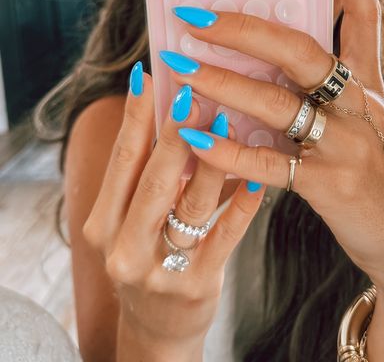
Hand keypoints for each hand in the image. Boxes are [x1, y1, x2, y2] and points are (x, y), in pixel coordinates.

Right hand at [82, 72, 264, 359]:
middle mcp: (125, 246)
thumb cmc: (145, 257)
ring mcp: (161, 269)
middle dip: (174, 132)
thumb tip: (168, 110)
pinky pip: (225, 236)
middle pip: (154, 179)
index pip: (120, 160)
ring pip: (191, 204)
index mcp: (104, 222)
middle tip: (194, 90)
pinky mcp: (197, 286)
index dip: (134, 116)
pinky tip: (258, 177)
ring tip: (229, 119)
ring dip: (212, 160)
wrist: (156, 330)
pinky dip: (241, 204)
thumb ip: (145, 176)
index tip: (148, 74)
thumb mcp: (130, 221)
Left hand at [163, 0, 383, 358]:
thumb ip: (324, 89)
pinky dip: (229, 150)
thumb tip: (268, 61)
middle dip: (246, 26)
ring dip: (223, 81)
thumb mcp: (362, 120)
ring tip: (178, 63)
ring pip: (279, 101)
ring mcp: (346, 143)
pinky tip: (193, 137)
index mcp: (366, 83)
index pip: (363, 11)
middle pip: (302, 49)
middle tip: (194, 12)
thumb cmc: (376, 173)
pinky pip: (271, 163)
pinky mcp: (329, 185)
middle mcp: (358, 104)